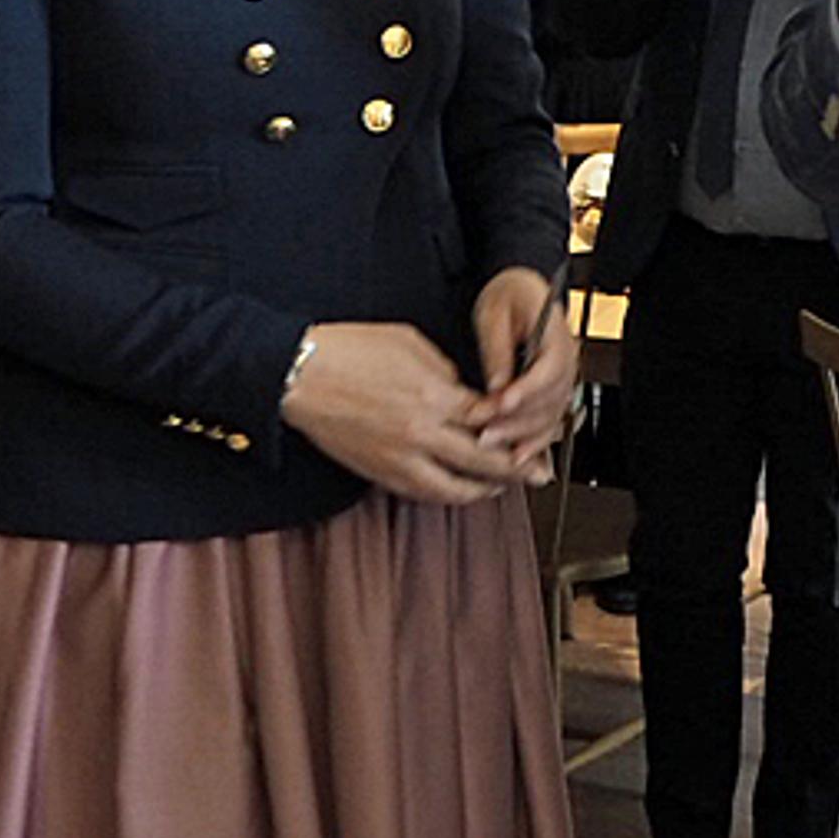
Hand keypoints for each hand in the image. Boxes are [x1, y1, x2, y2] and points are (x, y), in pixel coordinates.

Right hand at [280, 321, 511, 505]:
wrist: (299, 374)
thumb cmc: (349, 349)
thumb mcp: (410, 344)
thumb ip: (445, 373)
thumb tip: (465, 395)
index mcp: (433, 396)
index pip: (491, 419)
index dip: (516, 424)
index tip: (532, 425)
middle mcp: (421, 434)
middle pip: (485, 462)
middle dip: (518, 468)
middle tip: (539, 471)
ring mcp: (399, 459)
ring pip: (455, 490)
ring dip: (485, 490)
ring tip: (502, 486)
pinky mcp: (379, 473)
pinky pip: (424, 494)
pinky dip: (448, 493)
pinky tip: (459, 488)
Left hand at [464, 265, 576, 482]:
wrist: (520, 291)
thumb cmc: (509, 295)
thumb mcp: (494, 313)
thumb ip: (497, 349)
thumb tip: (496, 385)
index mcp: (555, 334)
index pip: (548, 368)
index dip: (527, 390)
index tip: (502, 403)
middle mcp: (566, 360)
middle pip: (551, 400)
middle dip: (518, 421)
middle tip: (486, 431)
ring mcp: (563, 379)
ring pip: (553, 417)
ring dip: (524, 436)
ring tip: (494, 446)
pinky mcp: (554, 392)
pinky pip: (551, 422)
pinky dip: (536, 442)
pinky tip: (517, 455)